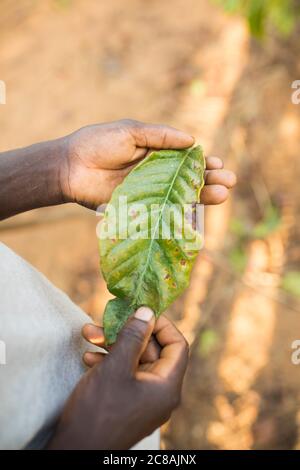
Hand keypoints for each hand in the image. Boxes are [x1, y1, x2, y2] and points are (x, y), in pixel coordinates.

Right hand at [47, 308, 187, 449]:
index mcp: (167, 386)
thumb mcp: (116, 367)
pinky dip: (110, 362)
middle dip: (126, 334)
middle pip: (152, 351)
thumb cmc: (99, 410)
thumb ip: (133, 336)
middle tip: (103, 323)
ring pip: (135, 361)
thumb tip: (148, 311)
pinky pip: (126, 375)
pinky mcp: (129, 404)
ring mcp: (145, 400)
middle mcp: (160, 393)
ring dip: (113, 345)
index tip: (140, 312)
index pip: (178, 345)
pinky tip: (89, 357)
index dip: (162, 325)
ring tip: (88, 334)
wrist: (76, 450)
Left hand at [61, 119, 235, 208]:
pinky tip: (196, 213)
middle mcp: (156, 174)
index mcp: (156, 153)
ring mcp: (149, 193)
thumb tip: (192, 140)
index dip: (203, 162)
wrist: (71, 166)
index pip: (186, 159)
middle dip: (209, 180)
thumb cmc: (98, 143)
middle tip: (229, 182)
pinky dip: (180, 214)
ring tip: (222, 194)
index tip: (218, 164)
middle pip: (188, 179)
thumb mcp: (131, 131)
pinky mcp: (139, 209)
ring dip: (202, 196)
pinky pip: (163, 212)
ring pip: (180, 196)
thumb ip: (160, 136)